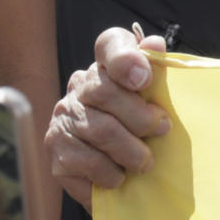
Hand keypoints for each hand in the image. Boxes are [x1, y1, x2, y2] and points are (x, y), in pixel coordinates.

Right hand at [47, 27, 169, 206]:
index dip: (126, 57)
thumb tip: (156, 44)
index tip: (144, 79)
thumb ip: (158, 74)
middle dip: (140, 116)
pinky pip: (87, 162)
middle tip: (162, 130)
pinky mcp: (56, 153)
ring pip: (99, 130)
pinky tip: (119, 176)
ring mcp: (63, 120)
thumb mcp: (156, 104)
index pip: (109, 45)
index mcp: (107, 68)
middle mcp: (79, 89)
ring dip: (131, 151)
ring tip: (145, 162)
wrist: (123, 176)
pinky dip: (111, 173)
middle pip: (104, 91)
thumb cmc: (143, 132)